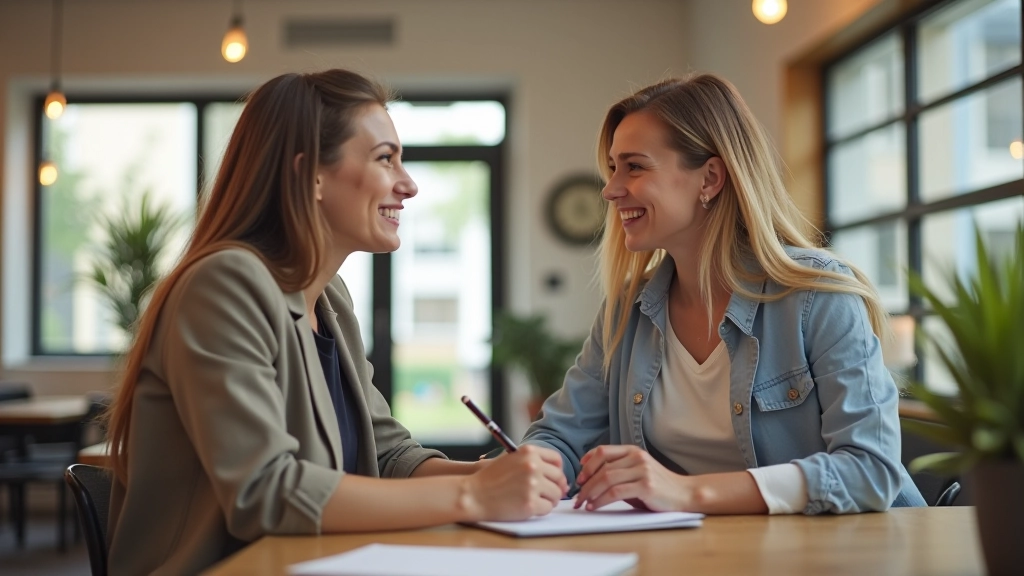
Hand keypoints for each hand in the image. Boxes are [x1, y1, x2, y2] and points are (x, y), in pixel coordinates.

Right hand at [462, 445, 567, 520]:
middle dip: (556, 487)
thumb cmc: (491, 478)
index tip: (554, 479)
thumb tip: (559, 477)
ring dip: (550, 500)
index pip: (556, 459)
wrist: (473, 495)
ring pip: (556, 494)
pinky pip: (548, 508)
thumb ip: (533, 462)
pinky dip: (541, 510)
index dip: (558, 470)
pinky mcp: (530, 504)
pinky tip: (530, 508)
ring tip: (537, 501)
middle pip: (559, 478)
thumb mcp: (511, 459)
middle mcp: (532, 466)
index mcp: (529, 452)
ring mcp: (532, 485)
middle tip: (548, 494)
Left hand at [574, 445, 693, 511]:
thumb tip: (589, 480)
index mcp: (633, 451)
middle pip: (602, 468)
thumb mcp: (637, 473)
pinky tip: (594, 506)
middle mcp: (637, 457)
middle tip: (576, 496)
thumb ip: (618, 472)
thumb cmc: (658, 487)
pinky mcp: (646, 486)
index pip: (603, 451)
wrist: (684, 494)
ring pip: (606, 479)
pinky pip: (616, 492)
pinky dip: (601, 500)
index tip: (579, 478)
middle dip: (585, 483)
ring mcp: (642, 470)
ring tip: (583, 503)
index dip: (587, 464)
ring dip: (590, 493)